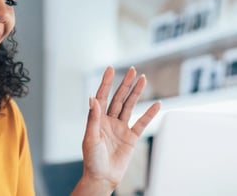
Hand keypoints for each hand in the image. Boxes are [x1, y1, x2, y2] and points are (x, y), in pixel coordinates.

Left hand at [76, 66, 160, 193]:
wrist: (102, 177)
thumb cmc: (92, 159)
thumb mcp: (91, 137)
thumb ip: (93, 118)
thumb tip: (92, 98)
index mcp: (97, 119)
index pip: (102, 96)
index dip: (107, 83)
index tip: (111, 69)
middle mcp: (109, 120)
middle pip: (118, 98)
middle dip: (125, 84)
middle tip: (133, 71)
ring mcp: (120, 128)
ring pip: (130, 106)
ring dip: (136, 93)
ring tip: (143, 79)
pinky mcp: (130, 137)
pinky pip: (141, 123)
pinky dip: (149, 114)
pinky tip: (156, 104)